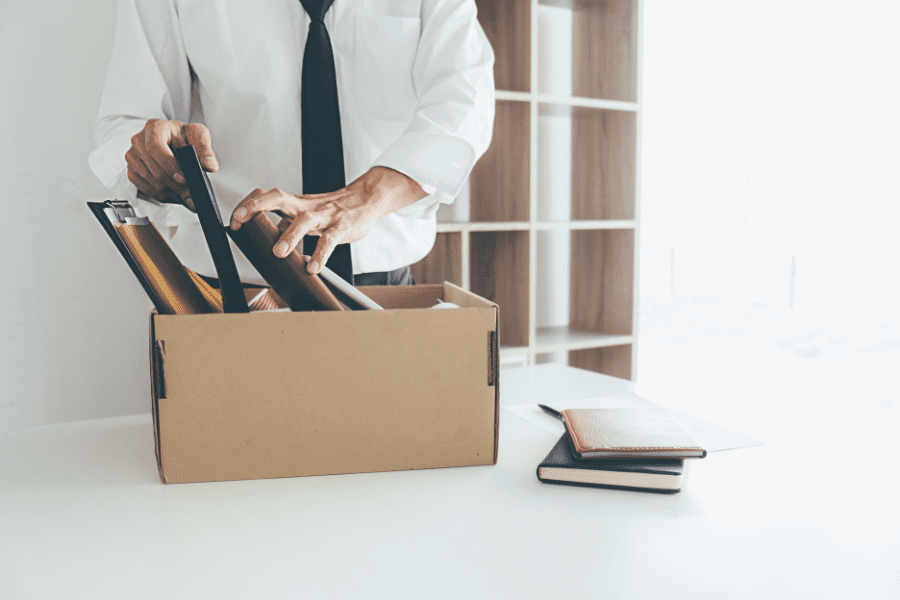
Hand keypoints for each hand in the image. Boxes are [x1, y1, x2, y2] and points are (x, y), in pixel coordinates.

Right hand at [125, 119, 218, 210]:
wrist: (171, 140)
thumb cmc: (182, 136)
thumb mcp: (196, 135)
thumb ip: (205, 149)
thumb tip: (209, 165)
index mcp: (155, 128)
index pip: (156, 147)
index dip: (169, 165)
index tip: (184, 179)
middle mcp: (139, 141)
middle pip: (155, 170)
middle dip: (177, 187)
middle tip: (192, 197)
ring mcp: (133, 157)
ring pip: (152, 182)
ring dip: (172, 193)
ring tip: (187, 197)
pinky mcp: (132, 171)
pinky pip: (146, 189)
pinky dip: (163, 195)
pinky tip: (176, 194)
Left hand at [230, 167, 427, 273]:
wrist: (366, 199)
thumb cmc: (334, 210)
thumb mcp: (307, 212)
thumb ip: (288, 222)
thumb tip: (266, 237)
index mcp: (297, 203)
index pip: (268, 196)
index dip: (250, 204)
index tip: (236, 218)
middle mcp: (307, 207)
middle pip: (279, 197)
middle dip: (258, 206)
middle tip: (242, 219)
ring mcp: (325, 215)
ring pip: (304, 221)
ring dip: (290, 235)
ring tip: (279, 252)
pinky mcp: (342, 227)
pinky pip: (330, 240)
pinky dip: (321, 254)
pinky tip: (313, 267)